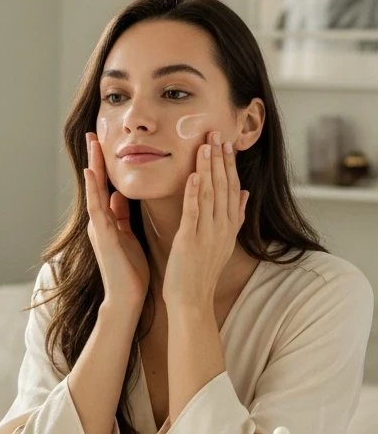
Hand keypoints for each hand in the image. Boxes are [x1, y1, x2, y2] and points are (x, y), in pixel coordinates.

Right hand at [84, 133, 149, 313]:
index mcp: (108, 220)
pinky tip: (92, 174)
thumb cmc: (130, 270)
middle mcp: (99, 221)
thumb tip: (119, 194)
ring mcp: (98, 228)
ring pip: (94, 191)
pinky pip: (96, 209)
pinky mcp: (102, 237)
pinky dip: (93, 190)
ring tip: (92, 144)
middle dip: (95, 159)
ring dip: (93, 167)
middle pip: (97, 184)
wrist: (127, 299)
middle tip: (92, 133)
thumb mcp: (127, 236)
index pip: (106, 186)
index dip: (104, 165)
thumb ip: (121, 215)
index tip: (103, 142)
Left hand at [162, 132, 248, 313]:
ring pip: (210, 194)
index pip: (232, 188)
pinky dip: (194, 193)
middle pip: (224, 186)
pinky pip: (193, 213)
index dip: (230, 165)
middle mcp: (222, 228)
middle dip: (220, 159)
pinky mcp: (190, 241)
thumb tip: (244, 194)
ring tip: (206, 145)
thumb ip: (234, 216)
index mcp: (229, 226)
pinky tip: (193, 175)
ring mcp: (207, 234)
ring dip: (208, 168)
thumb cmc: (201, 272)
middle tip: (216, 133)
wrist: (192, 301)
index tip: (227, 143)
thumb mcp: (223, 242)